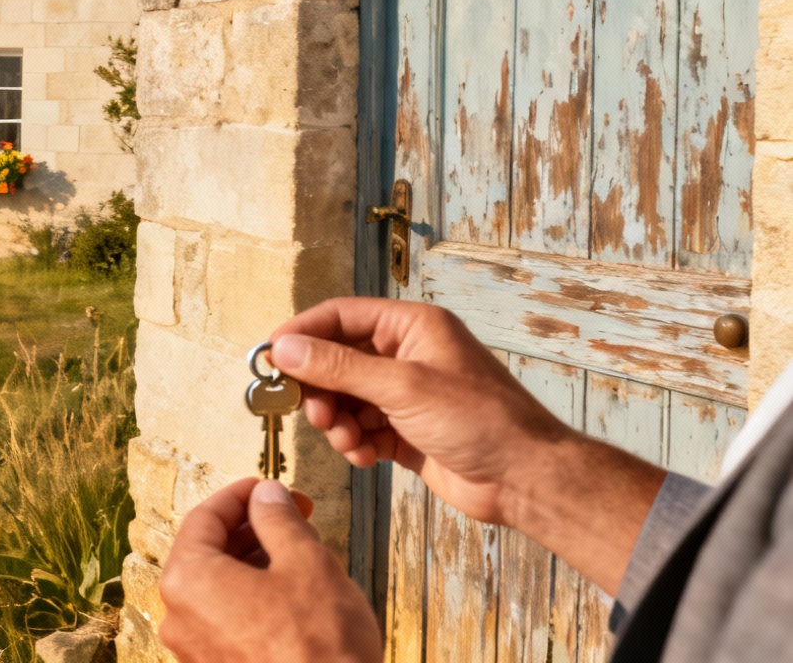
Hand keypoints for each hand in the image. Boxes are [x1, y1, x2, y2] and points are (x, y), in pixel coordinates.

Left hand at [160, 479, 380, 662]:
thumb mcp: (306, 563)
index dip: (240, 495)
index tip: (268, 487)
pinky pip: (226, 621)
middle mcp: (179, 617)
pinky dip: (251, 598)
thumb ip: (278, 519)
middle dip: (250, 529)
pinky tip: (289, 593)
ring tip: (298, 551)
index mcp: (188, 580)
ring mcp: (194, 651)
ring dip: (252, 562)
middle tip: (292, 515)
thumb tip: (266, 494)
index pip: (203, 517)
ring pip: (218, 588)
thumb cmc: (321, 646)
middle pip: (207, 553)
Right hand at [270, 297, 574, 527]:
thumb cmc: (480, 420)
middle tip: (312, 413)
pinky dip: (355, 443)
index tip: (269, 357)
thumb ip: (338, 367)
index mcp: (412, 327)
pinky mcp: (406, 431)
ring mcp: (407, 395)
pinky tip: (366, 456)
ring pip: (346, 399)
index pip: (342, 316)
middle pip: (337, 360)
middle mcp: (407, 355)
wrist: (525, 479)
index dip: (303, 334)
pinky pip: (361, 429)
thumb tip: (284, 348)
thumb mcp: (402, 387)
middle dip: (320, 388)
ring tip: (347, 441)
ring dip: (337, 421)